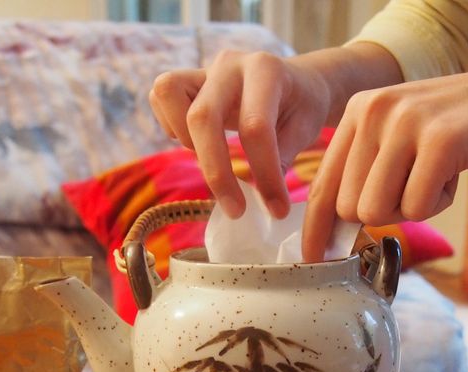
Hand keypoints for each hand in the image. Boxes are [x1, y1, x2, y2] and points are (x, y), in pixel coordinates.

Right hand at [149, 44, 403, 219]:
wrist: (297, 82)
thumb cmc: (302, 107)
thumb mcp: (306, 128)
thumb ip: (284, 155)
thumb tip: (262, 197)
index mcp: (266, 70)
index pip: (255, 127)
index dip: (265, 175)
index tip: (277, 210)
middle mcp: (230, 64)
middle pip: (202, 117)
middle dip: (217, 172)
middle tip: (236, 210)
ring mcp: (204, 69)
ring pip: (168, 93)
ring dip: (185, 138)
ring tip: (212, 161)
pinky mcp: (188, 79)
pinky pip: (161, 96)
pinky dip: (172, 125)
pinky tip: (200, 144)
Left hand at [302, 50, 467, 260]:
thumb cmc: (467, 129)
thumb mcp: (405, 138)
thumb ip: (368, 172)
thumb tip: (331, 230)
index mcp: (359, 110)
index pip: (324, 183)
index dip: (316, 228)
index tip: (314, 259)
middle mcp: (374, 110)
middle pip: (349, 207)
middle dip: (385, 212)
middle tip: (421, 183)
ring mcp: (406, 122)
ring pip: (376, 211)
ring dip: (412, 208)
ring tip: (438, 174)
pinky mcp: (440, 141)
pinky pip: (416, 208)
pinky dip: (438, 203)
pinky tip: (457, 172)